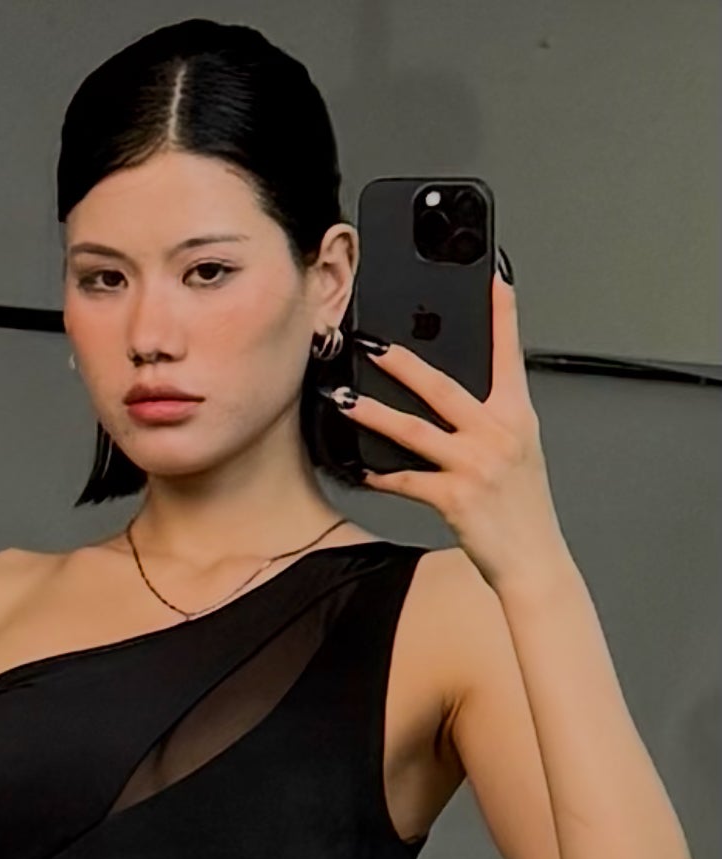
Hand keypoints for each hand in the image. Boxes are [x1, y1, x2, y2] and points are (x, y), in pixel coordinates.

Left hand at [334, 260, 565, 590]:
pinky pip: (407, 480)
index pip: (508, 354)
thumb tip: (454, 400)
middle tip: (370, 343)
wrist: (533, 560)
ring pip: (415, 431)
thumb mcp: (519, 453)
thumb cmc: (523, 509)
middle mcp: (498, 435)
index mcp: (517, 418)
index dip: (502, 314)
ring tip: (345, 400)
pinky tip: (360, 466)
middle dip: (403, 362)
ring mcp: (476, 466)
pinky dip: (381, 474)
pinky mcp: (455, 498)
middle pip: (443, 387)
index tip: (494, 277)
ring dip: (375, 414)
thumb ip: (491, 421)